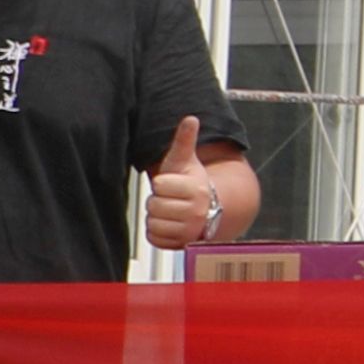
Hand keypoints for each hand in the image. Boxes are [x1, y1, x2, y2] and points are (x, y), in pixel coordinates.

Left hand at [142, 117, 217, 252]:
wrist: (209, 209)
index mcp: (196, 189)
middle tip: (171, 199)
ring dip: (157, 217)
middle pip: (154, 205)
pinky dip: (158, 232)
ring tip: (171, 212)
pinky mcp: (181, 244)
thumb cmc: (192, 184)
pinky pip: (154, 237)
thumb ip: (185, 141)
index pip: (160, 185)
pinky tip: (169, 224)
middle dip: (159, 201)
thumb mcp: (187, 162)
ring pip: (153, 222)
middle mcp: (196, 212)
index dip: (162, 183)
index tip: (173, 184)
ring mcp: (189, 230)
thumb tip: (191, 118)